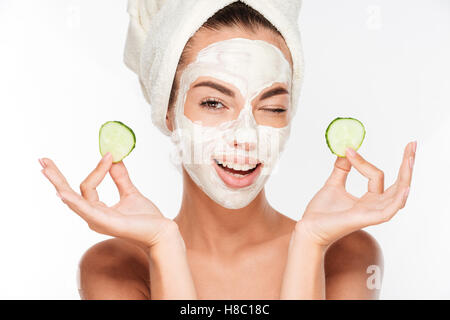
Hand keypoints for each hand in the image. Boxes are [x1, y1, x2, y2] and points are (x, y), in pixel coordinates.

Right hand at [39, 153, 175, 250]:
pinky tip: (63, 194)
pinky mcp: (106, 223)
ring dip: (59, 183)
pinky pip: (87, 210)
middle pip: (70, 193)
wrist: (161, 231)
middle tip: (43, 160)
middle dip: (56, 177)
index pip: (87, 185)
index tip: (110, 155)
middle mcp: (93, 216)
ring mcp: (97, 220)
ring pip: (74, 199)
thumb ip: (120, 177)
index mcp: (98, 209)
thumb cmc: (146, 218)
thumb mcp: (130, 193)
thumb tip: (114, 158)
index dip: (98, 168)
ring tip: (45, 170)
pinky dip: (74, 201)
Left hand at [296, 141, 416, 247]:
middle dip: (406, 165)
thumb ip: (342, 168)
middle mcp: (374, 206)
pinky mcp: (366, 219)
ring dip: (406, 176)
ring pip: (398, 195)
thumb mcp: (333, 184)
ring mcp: (372, 213)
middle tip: (412, 144)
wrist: (309, 227)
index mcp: (368, 199)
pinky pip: (388, 211)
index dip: (363, 162)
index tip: (348, 150)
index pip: (376, 176)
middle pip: (398, 184)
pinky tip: (405, 187)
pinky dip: (398, 199)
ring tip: (411, 158)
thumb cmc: (321, 212)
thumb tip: (347, 150)